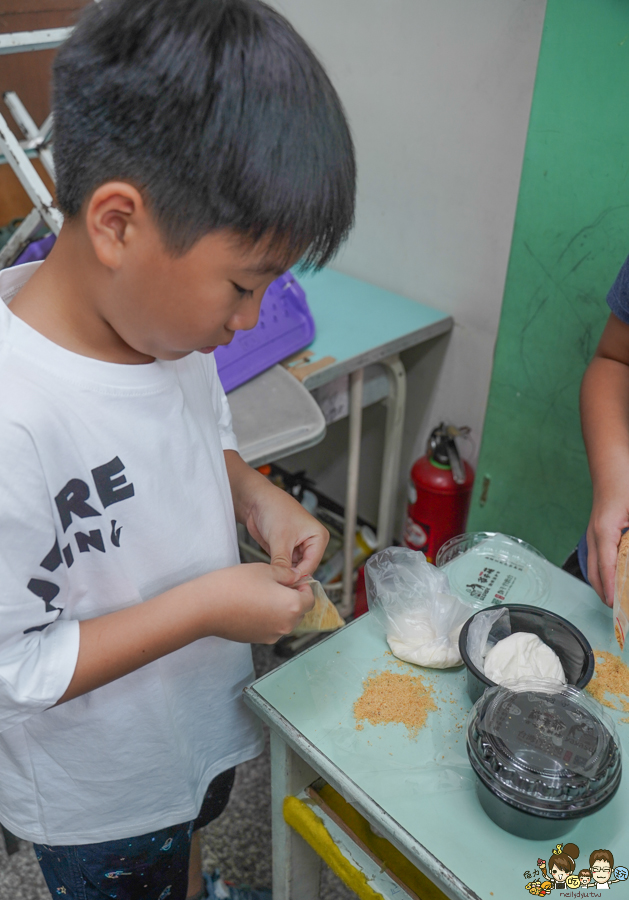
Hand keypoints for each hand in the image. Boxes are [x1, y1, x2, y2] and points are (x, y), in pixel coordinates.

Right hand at [205, 563, 314, 642]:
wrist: (206, 607)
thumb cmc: (234, 586)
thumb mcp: (266, 570)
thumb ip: (286, 574)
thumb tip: (295, 577)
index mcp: (292, 606)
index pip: (310, 598)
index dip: (303, 586)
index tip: (294, 579)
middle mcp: (286, 625)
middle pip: (299, 611)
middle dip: (293, 597)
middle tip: (277, 583)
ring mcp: (271, 635)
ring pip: (285, 619)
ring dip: (280, 608)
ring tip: (261, 592)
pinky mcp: (258, 639)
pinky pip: (271, 626)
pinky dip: (268, 616)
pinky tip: (252, 604)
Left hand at [224, 450, 328, 576]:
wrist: (256, 500)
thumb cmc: (274, 507)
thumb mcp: (280, 538)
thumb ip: (283, 562)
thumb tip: (286, 579)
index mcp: (318, 537)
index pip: (312, 564)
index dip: (299, 575)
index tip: (287, 584)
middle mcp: (310, 543)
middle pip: (304, 568)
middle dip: (291, 575)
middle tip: (279, 585)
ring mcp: (297, 548)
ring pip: (293, 569)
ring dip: (284, 573)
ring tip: (274, 578)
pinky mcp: (284, 550)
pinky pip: (283, 566)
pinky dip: (277, 570)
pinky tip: (270, 572)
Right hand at [586, 478, 628, 604]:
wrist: (611, 462)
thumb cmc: (623, 480)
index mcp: (605, 531)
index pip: (607, 567)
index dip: (612, 588)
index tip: (616, 605)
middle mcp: (595, 535)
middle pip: (594, 573)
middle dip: (605, 594)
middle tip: (619, 611)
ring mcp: (593, 533)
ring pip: (593, 567)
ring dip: (603, 585)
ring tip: (617, 600)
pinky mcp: (597, 531)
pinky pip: (597, 558)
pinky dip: (603, 573)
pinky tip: (615, 577)